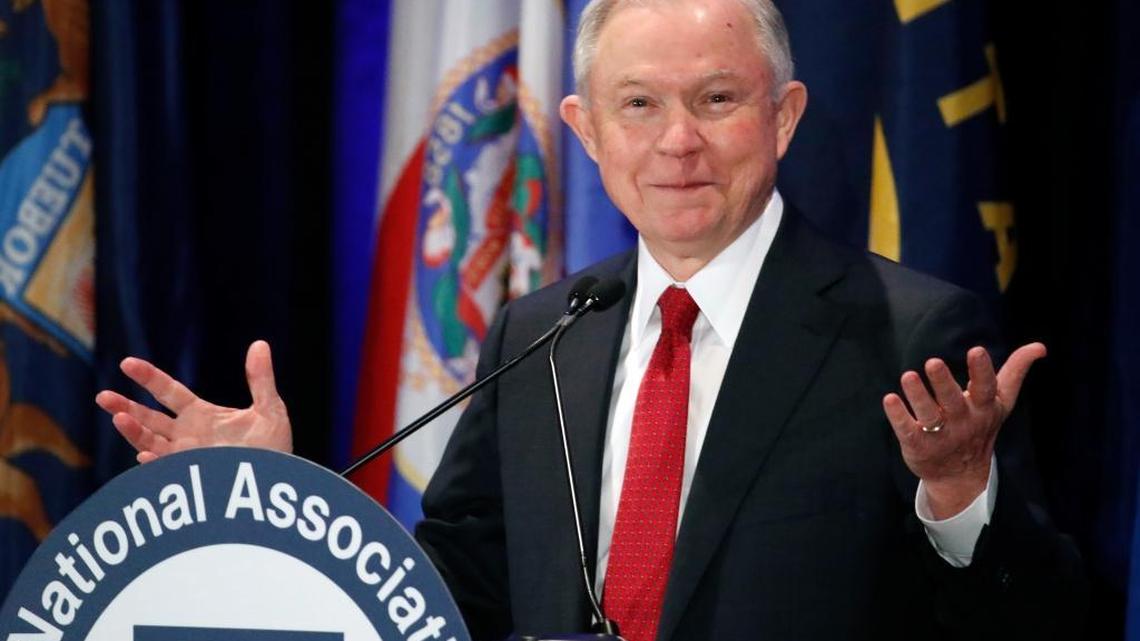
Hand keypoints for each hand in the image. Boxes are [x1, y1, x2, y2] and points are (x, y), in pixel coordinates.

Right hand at [95, 340, 292, 462]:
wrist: (280, 483)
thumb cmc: (274, 447)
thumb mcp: (270, 409)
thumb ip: (261, 379)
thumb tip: (260, 344)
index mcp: (200, 415)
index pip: (168, 391)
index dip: (148, 378)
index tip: (127, 363)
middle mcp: (186, 435)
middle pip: (148, 418)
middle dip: (125, 407)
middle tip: (103, 397)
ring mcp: (185, 458)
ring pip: (150, 443)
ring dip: (133, 431)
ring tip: (118, 419)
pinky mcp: (189, 479)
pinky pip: (166, 471)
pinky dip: (154, 464)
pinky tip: (146, 455)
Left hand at [882, 342, 1045, 518]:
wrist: (961, 475)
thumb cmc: (979, 426)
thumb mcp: (1000, 402)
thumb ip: (1015, 372)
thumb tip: (1040, 347)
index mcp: (983, 408)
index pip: (986, 388)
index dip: (982, 370)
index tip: (976, 350)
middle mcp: (962, 422)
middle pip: (953, 401)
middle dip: (943, 382)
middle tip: (932, 362)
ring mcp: (940, 436)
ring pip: (929, 415)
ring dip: (918, 396)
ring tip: (908, 377)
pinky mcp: (918, 446)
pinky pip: (907, 431)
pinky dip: (898, 416)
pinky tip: (889, 399)